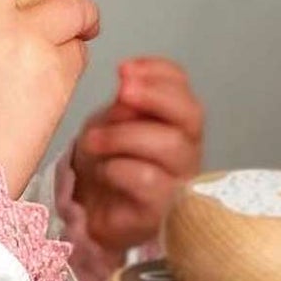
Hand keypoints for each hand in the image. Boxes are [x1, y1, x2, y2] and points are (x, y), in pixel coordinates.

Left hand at [69, 57, 205, 253]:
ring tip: (92, 141)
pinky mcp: (162, 211)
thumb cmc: (106, 163)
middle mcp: (188, 151)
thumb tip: (130, 87)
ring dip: (124, 135)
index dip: (159, 74)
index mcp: (178, 125)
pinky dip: (119, 168)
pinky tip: (103, 171)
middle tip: (122, 91)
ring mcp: (180, 183)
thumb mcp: (111, 123)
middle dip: (154, 96)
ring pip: (169, 147)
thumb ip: (127, 105)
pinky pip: (149, 181)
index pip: (185, 91)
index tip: (124, 69)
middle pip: (191, 115)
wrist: (89, 211)